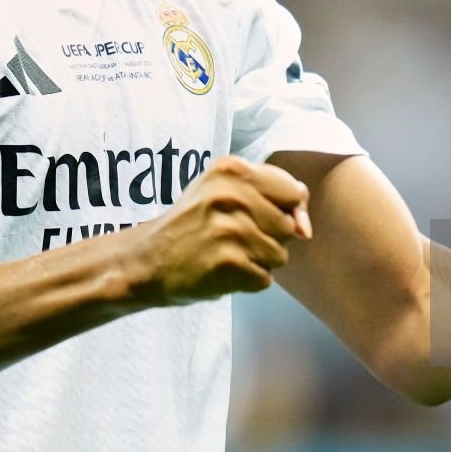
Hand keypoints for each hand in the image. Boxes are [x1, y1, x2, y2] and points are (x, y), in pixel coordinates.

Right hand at [125, 155, 311, 305]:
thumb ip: (272, 197)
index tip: (257, 218)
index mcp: (232, 169)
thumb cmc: (190, 225)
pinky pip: (264, 279)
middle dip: (268, 238)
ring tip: (225, 254)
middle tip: (230, 238)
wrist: (145, 261)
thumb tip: (305, 228)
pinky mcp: (229, 263)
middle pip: (288, 227)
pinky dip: (246, 282)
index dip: (284, 211)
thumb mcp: (222, 191)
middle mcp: (232, 195)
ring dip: (257, 262)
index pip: (294, 193)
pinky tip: (220, 271)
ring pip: (280, 256)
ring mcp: (230, 229)